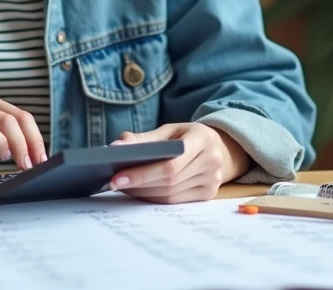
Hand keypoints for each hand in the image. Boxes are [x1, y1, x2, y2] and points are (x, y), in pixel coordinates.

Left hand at [107, 122, 249, 203]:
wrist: (218, 147)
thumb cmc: (187, 136)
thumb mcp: (169, 130)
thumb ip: (144, 139)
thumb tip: (115, 147)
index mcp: (203, 139)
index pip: (170, 163)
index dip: (142, 173)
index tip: (117, 178)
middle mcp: (212, 160)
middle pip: (168, 181)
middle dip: (138, 183)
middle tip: (114, 183)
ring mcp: (213, 180)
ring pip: (170, 194)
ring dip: (143, 193)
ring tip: (123, 186)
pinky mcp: (209, 194)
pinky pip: (174, 201)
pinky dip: (153, 198)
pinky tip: (140, 191)